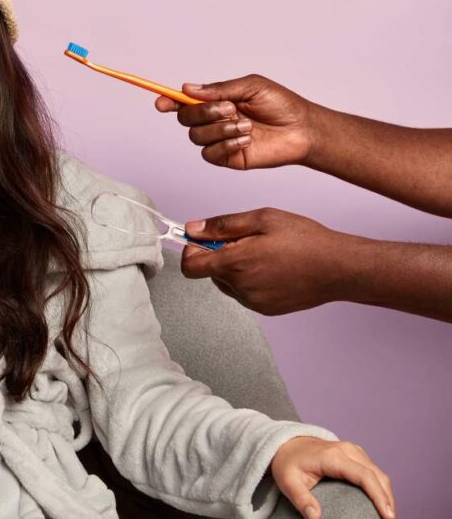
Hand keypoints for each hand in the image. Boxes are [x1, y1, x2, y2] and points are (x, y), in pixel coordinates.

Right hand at [155, 75, 316, 169]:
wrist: (301, 130)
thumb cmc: (281, 105)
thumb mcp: (251, 86)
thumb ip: (219, 88)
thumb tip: (188, 89)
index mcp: (216, 100)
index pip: (184, 101)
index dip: (169, 101)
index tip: (161, 102)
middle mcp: (213, 120)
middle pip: (186, 119)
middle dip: (204, 113)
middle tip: (228, 108)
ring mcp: (218, 139)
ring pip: (196, 137)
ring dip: (220, 129)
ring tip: (246, 126)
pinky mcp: (226, 157)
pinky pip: (210, 154)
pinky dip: (226, 145)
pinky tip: (246, 140)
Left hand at [180, 208, 349, 314]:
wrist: (339, 268)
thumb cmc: (305, 240)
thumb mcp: (262, 219)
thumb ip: (223, 225)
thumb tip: (193, 229)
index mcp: (235, 264)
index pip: (190, 267)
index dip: (191, 250)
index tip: (204, 239)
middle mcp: (240, 288)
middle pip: (209, 273)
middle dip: (219, 255)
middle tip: (246, 240)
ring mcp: (253, 302)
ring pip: (227, 283)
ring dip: (235, 268)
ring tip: (264, 253)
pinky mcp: (266, 309)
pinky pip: (245, 293)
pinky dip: (250, 280)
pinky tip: (273, 267)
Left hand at [271, 437, 394, 518]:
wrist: (285, 443)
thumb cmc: (287, 462)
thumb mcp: (288, 482)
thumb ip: (301, 500)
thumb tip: (315, 518)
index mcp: (333, 456)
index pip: (364, 476)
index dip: (379, 497)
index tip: (388, 516)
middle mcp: (347, 450)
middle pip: (377, 476)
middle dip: (388, 501)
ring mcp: (353, 451)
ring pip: (379, 474)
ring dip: (387, 495)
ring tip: (387, 516)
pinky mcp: (355, 455)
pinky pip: (374, 472)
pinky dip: (380, 488)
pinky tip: (380, 504)